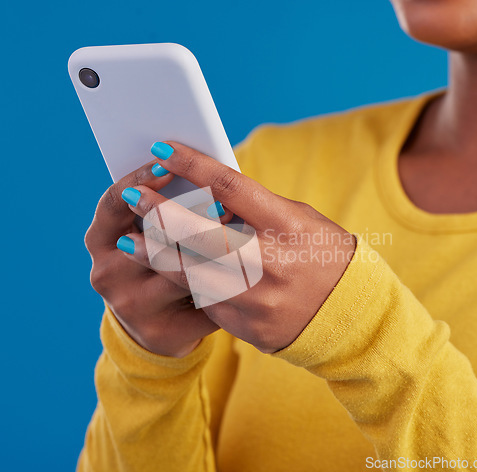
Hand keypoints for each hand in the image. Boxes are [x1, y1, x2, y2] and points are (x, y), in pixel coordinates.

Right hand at [84, 160, 233, 356]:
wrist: (159, 322)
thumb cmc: (158, 261)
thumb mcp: (149, 232)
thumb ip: (164, 208)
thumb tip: (195, 173)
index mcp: (99, 239)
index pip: (114, 202)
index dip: (140, 179)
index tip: (167, 158)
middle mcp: (106, 274)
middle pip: (151, 236)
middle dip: (190, 214)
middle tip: (221, 201)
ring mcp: (130, 306)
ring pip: (182, 270)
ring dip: (218, 250)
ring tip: (244, 232)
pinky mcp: (161, 332)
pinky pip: (202, 303)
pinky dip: (228, 284)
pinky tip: (248, 274)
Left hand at [118, 142, 355, 352]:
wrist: (348, 317)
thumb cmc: (323, 256)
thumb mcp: (298, 222)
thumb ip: (255, 209)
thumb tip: (207, 192)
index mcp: (288, 227)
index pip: (231, 188)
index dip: (193, 164)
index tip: (164, 148)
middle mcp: (271, 264)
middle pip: (202, 234)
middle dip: (161, 212)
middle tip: (133, 194)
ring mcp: (256, 299)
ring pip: (191, 273)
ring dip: (156, 254)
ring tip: (129, 238)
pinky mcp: (245, 326)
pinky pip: (205, 300)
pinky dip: (183, 282)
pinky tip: (165, 270)